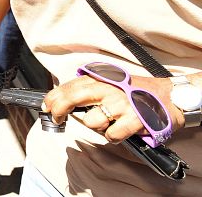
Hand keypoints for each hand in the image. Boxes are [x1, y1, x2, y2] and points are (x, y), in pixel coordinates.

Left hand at [44, 74, 181, 143]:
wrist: (170, 95)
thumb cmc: (136, 90)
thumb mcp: (110, 81)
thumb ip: (89, 87)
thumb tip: (62, 97)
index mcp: (100, 78)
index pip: (69, 86)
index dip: (52, 98)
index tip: (46, 107)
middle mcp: (108, 89)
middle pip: (72, 98)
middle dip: (59, 110)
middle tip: (57, 119)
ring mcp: (120, 104)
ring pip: (91, 122)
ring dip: (96, 126)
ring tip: (109, 121)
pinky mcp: (133, 119)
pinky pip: (111, 135)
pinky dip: (114, 136)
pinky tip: (122, 128)